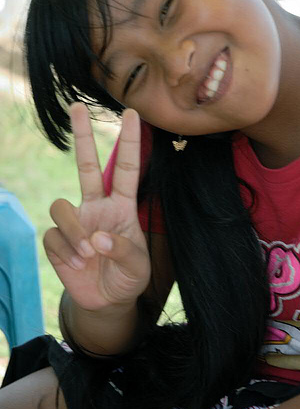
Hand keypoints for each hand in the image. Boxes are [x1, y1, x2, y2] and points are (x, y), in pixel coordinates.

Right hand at [44, 103, 149, 310]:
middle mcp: (96, 207)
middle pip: (86, 165)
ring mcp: (76, 222)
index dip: (130, 142)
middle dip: (83, 136)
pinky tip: (78, 265)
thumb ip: (123, 249)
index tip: (132, 114)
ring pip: (61, 205)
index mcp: (121, 206)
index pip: (126, 169)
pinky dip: (66, 251)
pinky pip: (52, 236)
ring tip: (89, 254)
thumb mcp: (137, 267)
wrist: (107, 302)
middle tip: (77, 106)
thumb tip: (97, 237)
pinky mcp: (57, 241)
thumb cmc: (128, 277)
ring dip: (73, 231)